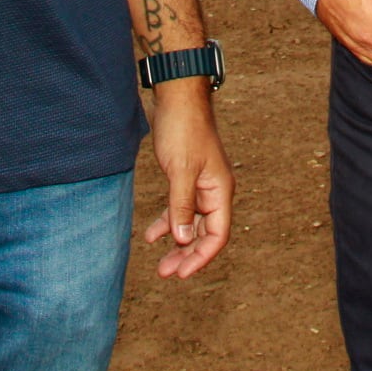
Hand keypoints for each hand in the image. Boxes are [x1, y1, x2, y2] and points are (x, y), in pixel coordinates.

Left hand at [144, 82, 232, 278]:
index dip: (201, 257)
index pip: (217, 235)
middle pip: (204, 233)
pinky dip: (168, 222)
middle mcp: (214, 191)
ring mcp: (201, 185)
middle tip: (165, 273)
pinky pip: (180, 208)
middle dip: (186, 255)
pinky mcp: (186, 177)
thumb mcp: (181, 171)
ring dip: (177, 243)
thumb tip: (181, 240)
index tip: (181, 273)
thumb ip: (181, 206)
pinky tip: (151, 235)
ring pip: (191, 223)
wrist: (177, 97)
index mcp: (220, 191)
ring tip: (160, 264)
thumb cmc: (183, 130)